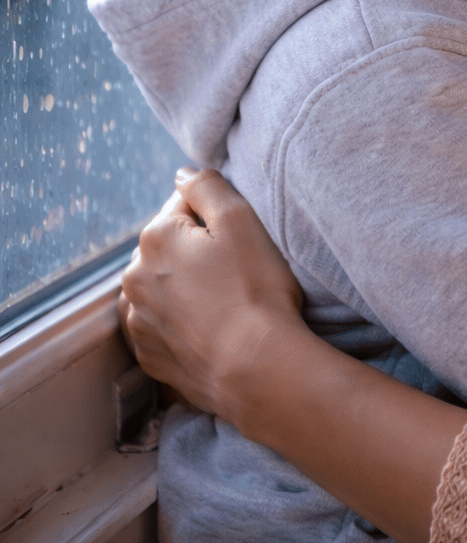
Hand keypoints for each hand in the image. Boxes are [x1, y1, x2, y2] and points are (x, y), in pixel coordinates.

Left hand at [119, 168, 303, 424]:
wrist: (256, 368)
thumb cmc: (254, 290)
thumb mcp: (240, 219)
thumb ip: (206, 185)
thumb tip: (181, 174)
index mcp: (154, 238)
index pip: (185, 206)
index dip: (219, 219)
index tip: (240, 243)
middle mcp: (134, 278)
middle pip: (170, 247)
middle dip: (197, 252)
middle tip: (237, 272)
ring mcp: (138, 322)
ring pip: (163, 287)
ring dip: (185, 287)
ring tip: (224, 303)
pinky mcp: (149, 357)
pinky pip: (163, 326)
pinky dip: (181, 323)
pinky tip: (210, 328)